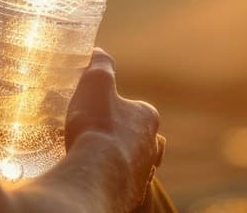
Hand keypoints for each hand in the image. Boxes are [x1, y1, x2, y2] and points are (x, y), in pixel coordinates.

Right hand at [65, 48, 165, 209]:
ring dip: (117, 161)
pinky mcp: (131, 196)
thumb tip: (98, 51)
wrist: (95, 176)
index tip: (102, 112)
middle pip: (139, 139)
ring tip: (94, 160)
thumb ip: (100, 65)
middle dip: (121, 138)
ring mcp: (143, 174)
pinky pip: (122, 185)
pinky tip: (95, 178)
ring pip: (133, 164)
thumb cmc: (98, 127)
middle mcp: (152, 147)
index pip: (140, 110)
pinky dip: (111, 181)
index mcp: (148, 118)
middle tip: (96, 137)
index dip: (120, 109)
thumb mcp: (95, 83)